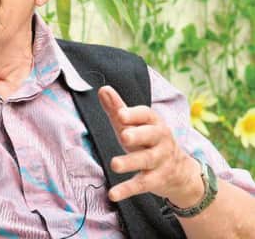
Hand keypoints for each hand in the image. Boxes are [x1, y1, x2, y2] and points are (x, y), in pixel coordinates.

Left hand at [98, 86, 202, 206]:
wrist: (179, 172)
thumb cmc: (147, 140)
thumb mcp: (133, 124)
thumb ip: (117, 108)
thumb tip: (103, 89)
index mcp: (153, 122)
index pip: (146, 115)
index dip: (134, 114)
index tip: (120, 113)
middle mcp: (160, 140)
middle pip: (151, 136)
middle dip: (138, 134)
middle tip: (124, 135)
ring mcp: (160, 160)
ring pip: (146, 160)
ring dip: (130, 162)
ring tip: (114, 164)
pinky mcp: (155, 180)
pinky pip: (141, 184)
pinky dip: (127, 189)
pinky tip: (113, 194)